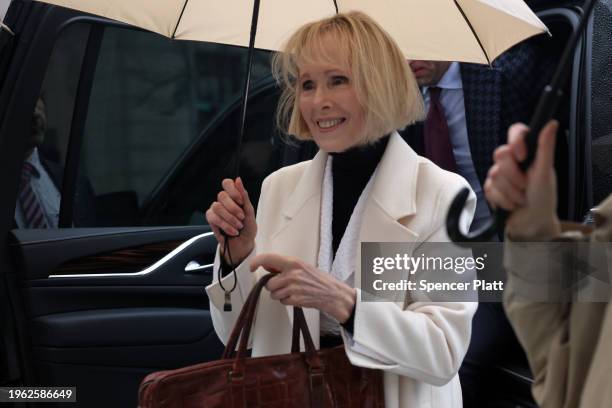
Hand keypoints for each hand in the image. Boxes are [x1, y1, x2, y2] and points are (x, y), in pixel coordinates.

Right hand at [205, 177, 256, 264]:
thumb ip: (244, 196)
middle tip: (242, 218)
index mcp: (233, 196)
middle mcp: (223, 201)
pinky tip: (233, 231)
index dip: (233, 191)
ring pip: (217, 207)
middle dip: (233, 208)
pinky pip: (214, 218)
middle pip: (221, 195)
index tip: (241, 202)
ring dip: (230, 219)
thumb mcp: (250, 212)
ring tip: (238, 227)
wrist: (243, 243)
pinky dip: (225, 225)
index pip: (227, 183)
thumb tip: (238, 179)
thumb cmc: (248, 227)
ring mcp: (216, 210)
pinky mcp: (211, 219)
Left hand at [250, 253, 355, 322]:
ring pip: (273, 294)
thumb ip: (284, 266)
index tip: (252, 267)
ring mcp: (293, 288)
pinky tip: (297, 297)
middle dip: (274, 286)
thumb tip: (266, 265)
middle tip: (285, 285)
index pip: (268, 258)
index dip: (256, 262)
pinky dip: (287, 301)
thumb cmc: (318, 279)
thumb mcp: (301, 266)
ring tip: (293, 291)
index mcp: (293, 262)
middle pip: (268, 283)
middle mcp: (292, 274)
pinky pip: (282, 301)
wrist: (333, 294)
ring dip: (280, 295)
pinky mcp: (295, 299)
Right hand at [484, 120, 560, 239]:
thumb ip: (545, 148)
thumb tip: (551, 122)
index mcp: (526, 152)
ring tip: (521, 198)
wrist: (532, 222)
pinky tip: (511, 204)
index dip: (515, 142)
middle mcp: (511, 161)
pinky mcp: (490, 189)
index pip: (515, 131)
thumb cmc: (543, 197)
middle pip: (500, 154)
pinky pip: (489, 189)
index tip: (522, 156)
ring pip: (494, 175)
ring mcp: (499, 174)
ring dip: (511, 191)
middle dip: (514, 176)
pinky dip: (502, 200)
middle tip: (526, 186)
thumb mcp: (545, 172)